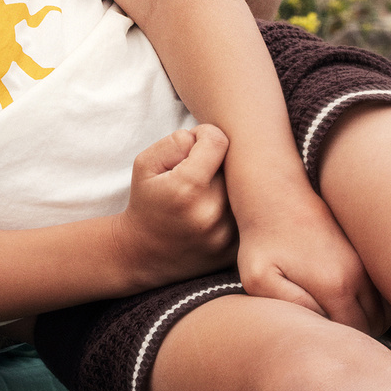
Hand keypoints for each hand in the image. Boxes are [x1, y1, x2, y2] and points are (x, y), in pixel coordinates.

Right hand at [112, 124, 236, 289]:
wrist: (144, 254)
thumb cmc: (146, 202)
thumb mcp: (145, 164)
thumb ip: (175, 142)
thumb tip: (204, 137)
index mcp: (187, 188)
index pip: (218, 140)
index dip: (204, 136)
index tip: (193, 147)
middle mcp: (212, 212)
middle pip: (232, 163)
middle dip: (216, 160)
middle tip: (199, 171)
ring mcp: (227, 234)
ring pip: (242, 187)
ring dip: (227, 183)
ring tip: (204, 193)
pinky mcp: (236, 248)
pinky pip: (247, 211)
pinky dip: (234, 205)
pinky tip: (212, 212)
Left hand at [235, 190, 386, 333]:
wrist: (277, 195)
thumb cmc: (263, 240)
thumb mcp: (257, 278)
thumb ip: (287, 307)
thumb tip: (318, 324)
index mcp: (335, 286)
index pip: (353, 335)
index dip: (338, 343)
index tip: (320, 339)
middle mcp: (359, 275)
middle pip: (375, 324)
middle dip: (357, 335)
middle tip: (329, 331)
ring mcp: (367, 261)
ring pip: (384, 309)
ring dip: (370, 319)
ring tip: (338, 317)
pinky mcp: (367, 251)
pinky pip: (383, 290)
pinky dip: (375, 302)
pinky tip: (350, 301)